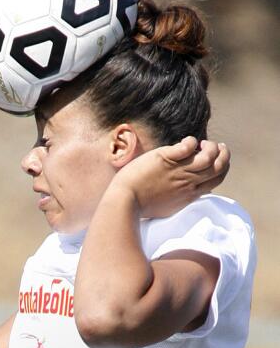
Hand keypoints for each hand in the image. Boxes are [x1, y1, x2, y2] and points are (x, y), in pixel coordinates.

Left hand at [113, 137, 229, 218]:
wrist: (124, 203)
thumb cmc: (141, 205)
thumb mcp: (168, 206)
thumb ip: (180, 197)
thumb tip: (187, 194)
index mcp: (190, 194)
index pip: (217, 178)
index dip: (223, 166)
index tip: (217, 158)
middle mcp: (188, 183)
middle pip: (219, 167)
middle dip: (223, 153)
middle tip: (216, 146)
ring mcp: (178, 171)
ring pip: (208, 157)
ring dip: (210, 146)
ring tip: (201, 143)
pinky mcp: (166, 159)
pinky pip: (188, 147)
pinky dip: (191, 142)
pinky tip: (186, 141)